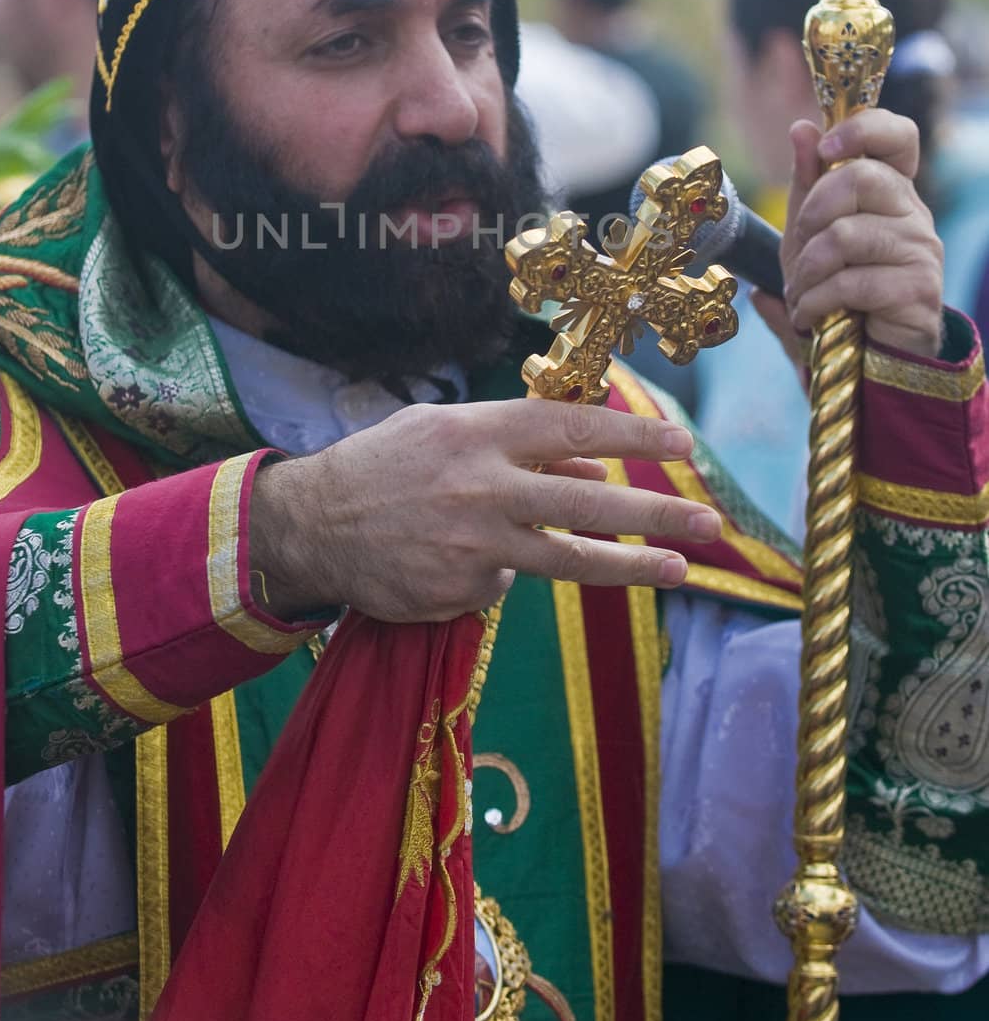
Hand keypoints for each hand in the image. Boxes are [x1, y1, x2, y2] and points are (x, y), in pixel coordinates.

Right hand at [252, 398, 721, 622]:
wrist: (310, 525)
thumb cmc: (383, 465)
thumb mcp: (442, 431)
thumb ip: (516, 446)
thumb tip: (588, 470)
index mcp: (478, 433)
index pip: (571, 428)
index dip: (633, 436)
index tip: (683, 444)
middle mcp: (482, 488)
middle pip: (587, 503)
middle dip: (657, 510)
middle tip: (710, 521)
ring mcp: (473, 546)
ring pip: (568, 559)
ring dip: (632, 566)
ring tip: (680, 569)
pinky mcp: (459, 592)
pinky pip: (504, 583)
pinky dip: (502, 571)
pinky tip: (460, 557)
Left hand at [778, 110, 942, 357]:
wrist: (866, 355)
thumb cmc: (838, 286)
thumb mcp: (810, 233)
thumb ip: (807, 182)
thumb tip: (802, 128)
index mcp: (890, 189)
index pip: (897, 135)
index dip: (862, 129)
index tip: (827, 148)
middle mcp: (913, 212)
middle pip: (861, 178)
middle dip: (812, 214)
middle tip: (801, 248)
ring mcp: (921, 249)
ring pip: (847, 234)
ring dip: (807, 271)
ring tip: (800, 294)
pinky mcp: (918, 290)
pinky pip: (852, 282)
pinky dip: (816, 301)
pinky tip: (810, 316)